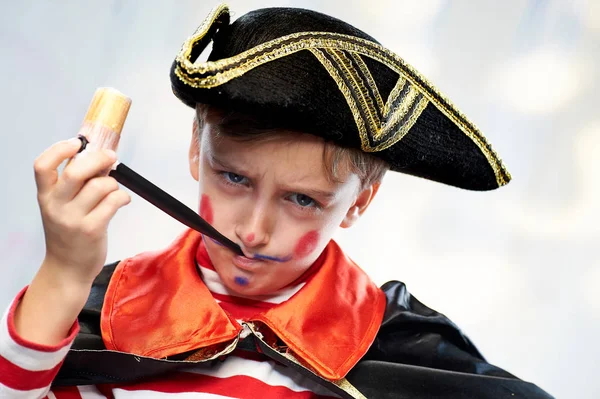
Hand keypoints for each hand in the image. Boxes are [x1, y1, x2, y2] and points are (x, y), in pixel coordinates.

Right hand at [34, 138, 130, 285]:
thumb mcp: (62, 207)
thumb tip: (99, 156)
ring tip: (113, 190)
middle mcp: (56, 206)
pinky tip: (122, 200)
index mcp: (45, 196)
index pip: (42, 166)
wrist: (67, 269)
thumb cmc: (69, 233)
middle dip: (98, 159)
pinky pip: (113, 202)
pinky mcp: (92, 230)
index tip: (77, 143)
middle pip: (75, 172)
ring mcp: (73, 219)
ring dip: (113, 183)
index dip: (59, 149)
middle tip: (110, 157)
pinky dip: (123, 197)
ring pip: (100, 186)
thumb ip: (75, 183)